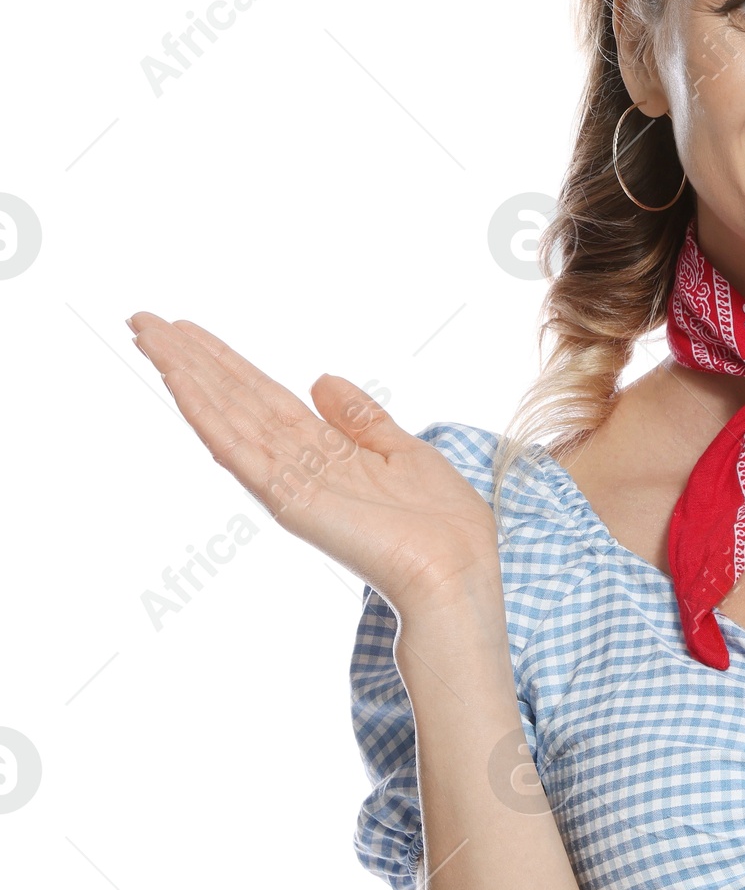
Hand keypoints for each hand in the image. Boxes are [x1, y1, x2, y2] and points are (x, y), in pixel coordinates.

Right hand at [128, 313, 500, 616]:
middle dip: (190, 359)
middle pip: (235, 398)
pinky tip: (179, 380)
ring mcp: (288, 481)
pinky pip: (238, 449)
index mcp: (326, 451)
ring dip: (185, 374)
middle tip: (143, 319)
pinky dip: (207, 414)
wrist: (457, 570)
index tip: (188, 329)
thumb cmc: (442, 523)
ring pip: (226, 415)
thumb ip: (360, 419)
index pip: (263, 396)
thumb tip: (321, 379)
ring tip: (147, 335)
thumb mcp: (404, 451)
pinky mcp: (288, 499)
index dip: (226, 362)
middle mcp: (298, 463)